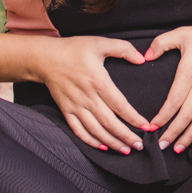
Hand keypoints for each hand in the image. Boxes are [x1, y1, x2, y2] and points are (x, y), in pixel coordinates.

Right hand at [40, 36, 149, 154]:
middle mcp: (87, 97)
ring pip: (95, 130)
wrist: (45, 58)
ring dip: (111, 142)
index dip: (134, 118)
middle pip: (109, 122)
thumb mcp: (100, 42)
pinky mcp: (66, 110)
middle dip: (125, 136)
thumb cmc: (74, 49)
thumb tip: (142, 59)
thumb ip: (123, 48)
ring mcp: (75, 106)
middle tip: (139, 145)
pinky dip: (90, 140)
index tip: (146, 127)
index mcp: (98, 81)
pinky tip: (102, 146)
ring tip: (125, 150)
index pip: (120, 105)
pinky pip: (78, 130)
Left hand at [146, 25, 191, 152]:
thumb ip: (161, 43)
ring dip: (187, 137)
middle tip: (161, 145)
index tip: (151, 128)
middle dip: (172, 133)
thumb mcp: (182, 33)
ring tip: (176, 148)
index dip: (162, 117)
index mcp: (189, 72)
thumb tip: (145, 56)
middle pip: (185, 116)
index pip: (173, 101)